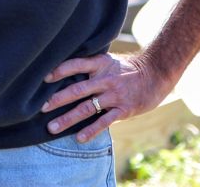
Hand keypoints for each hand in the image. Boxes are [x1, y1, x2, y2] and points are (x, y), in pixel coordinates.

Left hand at [41, 53, 169, 142]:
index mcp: (101, 64)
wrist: (157, 73)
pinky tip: (79, 138)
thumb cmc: (129, 68)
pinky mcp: (124, 109)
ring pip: (87, 107)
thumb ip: (92, 66)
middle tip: (42, 108)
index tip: (44, 78)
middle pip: (78, 89)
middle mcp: (105, 78)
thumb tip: (68, 71)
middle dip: (58, 99)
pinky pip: (104, 121)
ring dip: (68, 118)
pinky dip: (91, 130)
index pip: (77, 64)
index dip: (60, 70)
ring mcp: (114, 94)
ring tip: (52, 127)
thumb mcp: (110, 61)